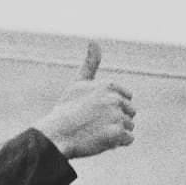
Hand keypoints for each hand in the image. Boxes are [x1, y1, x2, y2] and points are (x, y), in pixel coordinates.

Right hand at [32, 41, 135, 158]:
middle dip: (116, 120)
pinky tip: (101, 140)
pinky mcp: (117, 133)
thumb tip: (93, 41)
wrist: (56, 134)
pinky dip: (117, 143)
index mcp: (108, 85)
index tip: (96, 111)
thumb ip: (90, 64)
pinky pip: (128, 140)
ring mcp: (116, 116)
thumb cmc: (66, 110)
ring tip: (96, 132)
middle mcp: (114, 99)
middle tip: (94, 124)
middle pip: (130, 112)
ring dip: (116, 133)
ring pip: (129, 127)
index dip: (112, 107)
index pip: (126, 98)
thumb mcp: (78, 83)